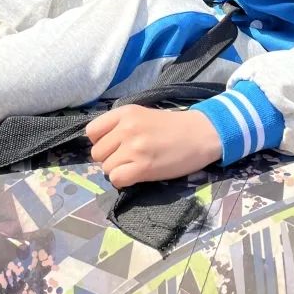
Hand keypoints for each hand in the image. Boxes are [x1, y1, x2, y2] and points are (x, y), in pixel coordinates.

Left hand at [86, 106, 221, 188]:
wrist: (201, 134)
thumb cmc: (172, 126)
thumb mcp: (142, 115)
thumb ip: (120, 125)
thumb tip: (100, 144)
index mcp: (125, 112)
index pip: (92, 131)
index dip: (100, 142)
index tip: (114, 145)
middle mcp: (126, 128)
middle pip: (97, 153)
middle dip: (109, 158)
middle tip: (128, 158)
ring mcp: (134, 148)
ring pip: (106, 168)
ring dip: (118, 170)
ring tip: (136, 165)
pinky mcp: (143, 167)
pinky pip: (116, 179)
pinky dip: (124, 180)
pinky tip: (137, 175)